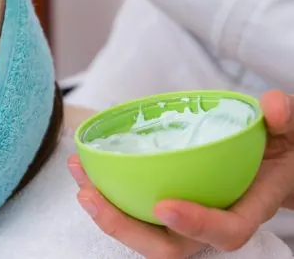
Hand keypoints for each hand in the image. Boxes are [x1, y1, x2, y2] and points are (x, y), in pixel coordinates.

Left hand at [68, 90, 293, 257]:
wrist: (273, 160)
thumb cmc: (279, 147)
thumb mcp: (288, 130)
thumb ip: (284, 118)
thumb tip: (273, 107)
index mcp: (248, 208)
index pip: (226, 231)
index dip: (196, 225)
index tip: (164, 206)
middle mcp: (212, 221)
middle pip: (169, 247)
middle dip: (126, 228)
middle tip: (92, 197)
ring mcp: (186, 217)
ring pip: (144, 233)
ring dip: (106, 212)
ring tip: (79, 179)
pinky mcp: (164, 205)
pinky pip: (134, 210)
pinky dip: (107, 192)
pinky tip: (83, 168)